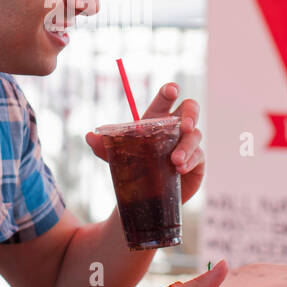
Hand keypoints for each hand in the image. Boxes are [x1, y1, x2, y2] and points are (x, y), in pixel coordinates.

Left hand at [84, 82, 204, 203]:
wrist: (144, 196)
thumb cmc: (134, 169)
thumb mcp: (117, 157)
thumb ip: (104, 145)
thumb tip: (88, 136)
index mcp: (157, 119)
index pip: (165, 99)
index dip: (170, 90)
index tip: (172, 90)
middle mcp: (176, 128)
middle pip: (191, 109)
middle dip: (190, 113)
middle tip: (185, 125)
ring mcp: (188, 144)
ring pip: (196, 135)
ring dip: (186, 146)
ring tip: (175, 161)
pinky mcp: (197, 161)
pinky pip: (198, 156)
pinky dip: (190, 161)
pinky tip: (180, 169)